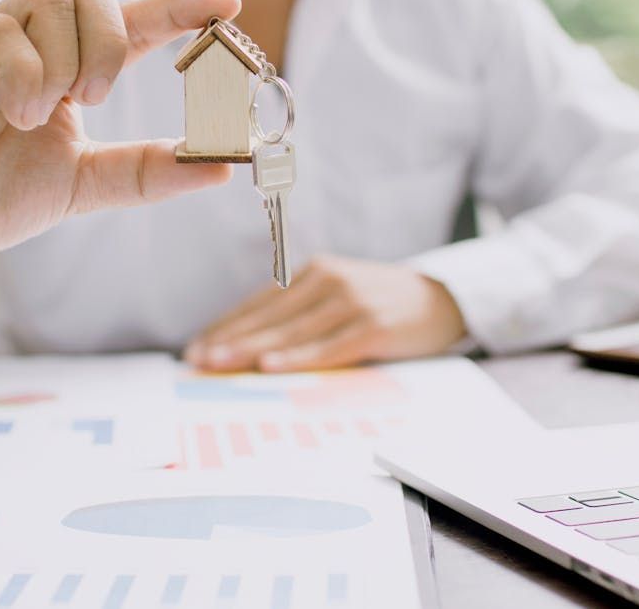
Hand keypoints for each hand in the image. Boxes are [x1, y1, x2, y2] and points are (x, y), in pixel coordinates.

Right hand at [0, 0, 241, 359]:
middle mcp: (30, 48)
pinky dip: (25, 76)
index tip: (225, 4)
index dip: (176, 9)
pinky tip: (17, 117)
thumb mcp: (85, 187)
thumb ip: (147, 173)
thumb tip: (221, 166)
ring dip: (68, 58)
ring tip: (46, 114)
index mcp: (65, 71)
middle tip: (96, 99)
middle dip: (113, 38)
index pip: (129, 25)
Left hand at [185, 256, 467, 371]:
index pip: (259, 304)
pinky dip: (298, 357)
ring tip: (219, 364)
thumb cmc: (381, 305)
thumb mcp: (339, 298)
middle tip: (196, 361)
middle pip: (269, 317)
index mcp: (314, 273)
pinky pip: (328, 346)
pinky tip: (271, 366)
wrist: (443, 300)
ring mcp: (352, 302)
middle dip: (228, 340)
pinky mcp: (373, 325)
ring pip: (291, 331)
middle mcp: (329, 280)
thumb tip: (249, 350)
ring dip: (251, 350)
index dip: (225, 327)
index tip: (194, 349)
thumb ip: (301, 316)